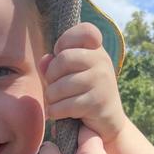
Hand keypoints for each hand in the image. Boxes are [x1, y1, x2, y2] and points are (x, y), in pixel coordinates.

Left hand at [41, 23, 126, 143]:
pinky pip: (65, 105)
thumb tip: (45, 60)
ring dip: (51, 98)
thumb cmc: (84, 94)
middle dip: (51, 76)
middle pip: (63, 59)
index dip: (64, 42)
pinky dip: (55, 112)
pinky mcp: (97, 103)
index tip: (61, 55)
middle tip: (53, 87)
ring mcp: (102, 81)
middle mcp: (102, 61)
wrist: (108, 122)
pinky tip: (59, 113)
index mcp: (97, 50)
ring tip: (56, 102)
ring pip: (60, 86)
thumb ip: (54, 64)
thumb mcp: (70, 75)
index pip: (84, 30)